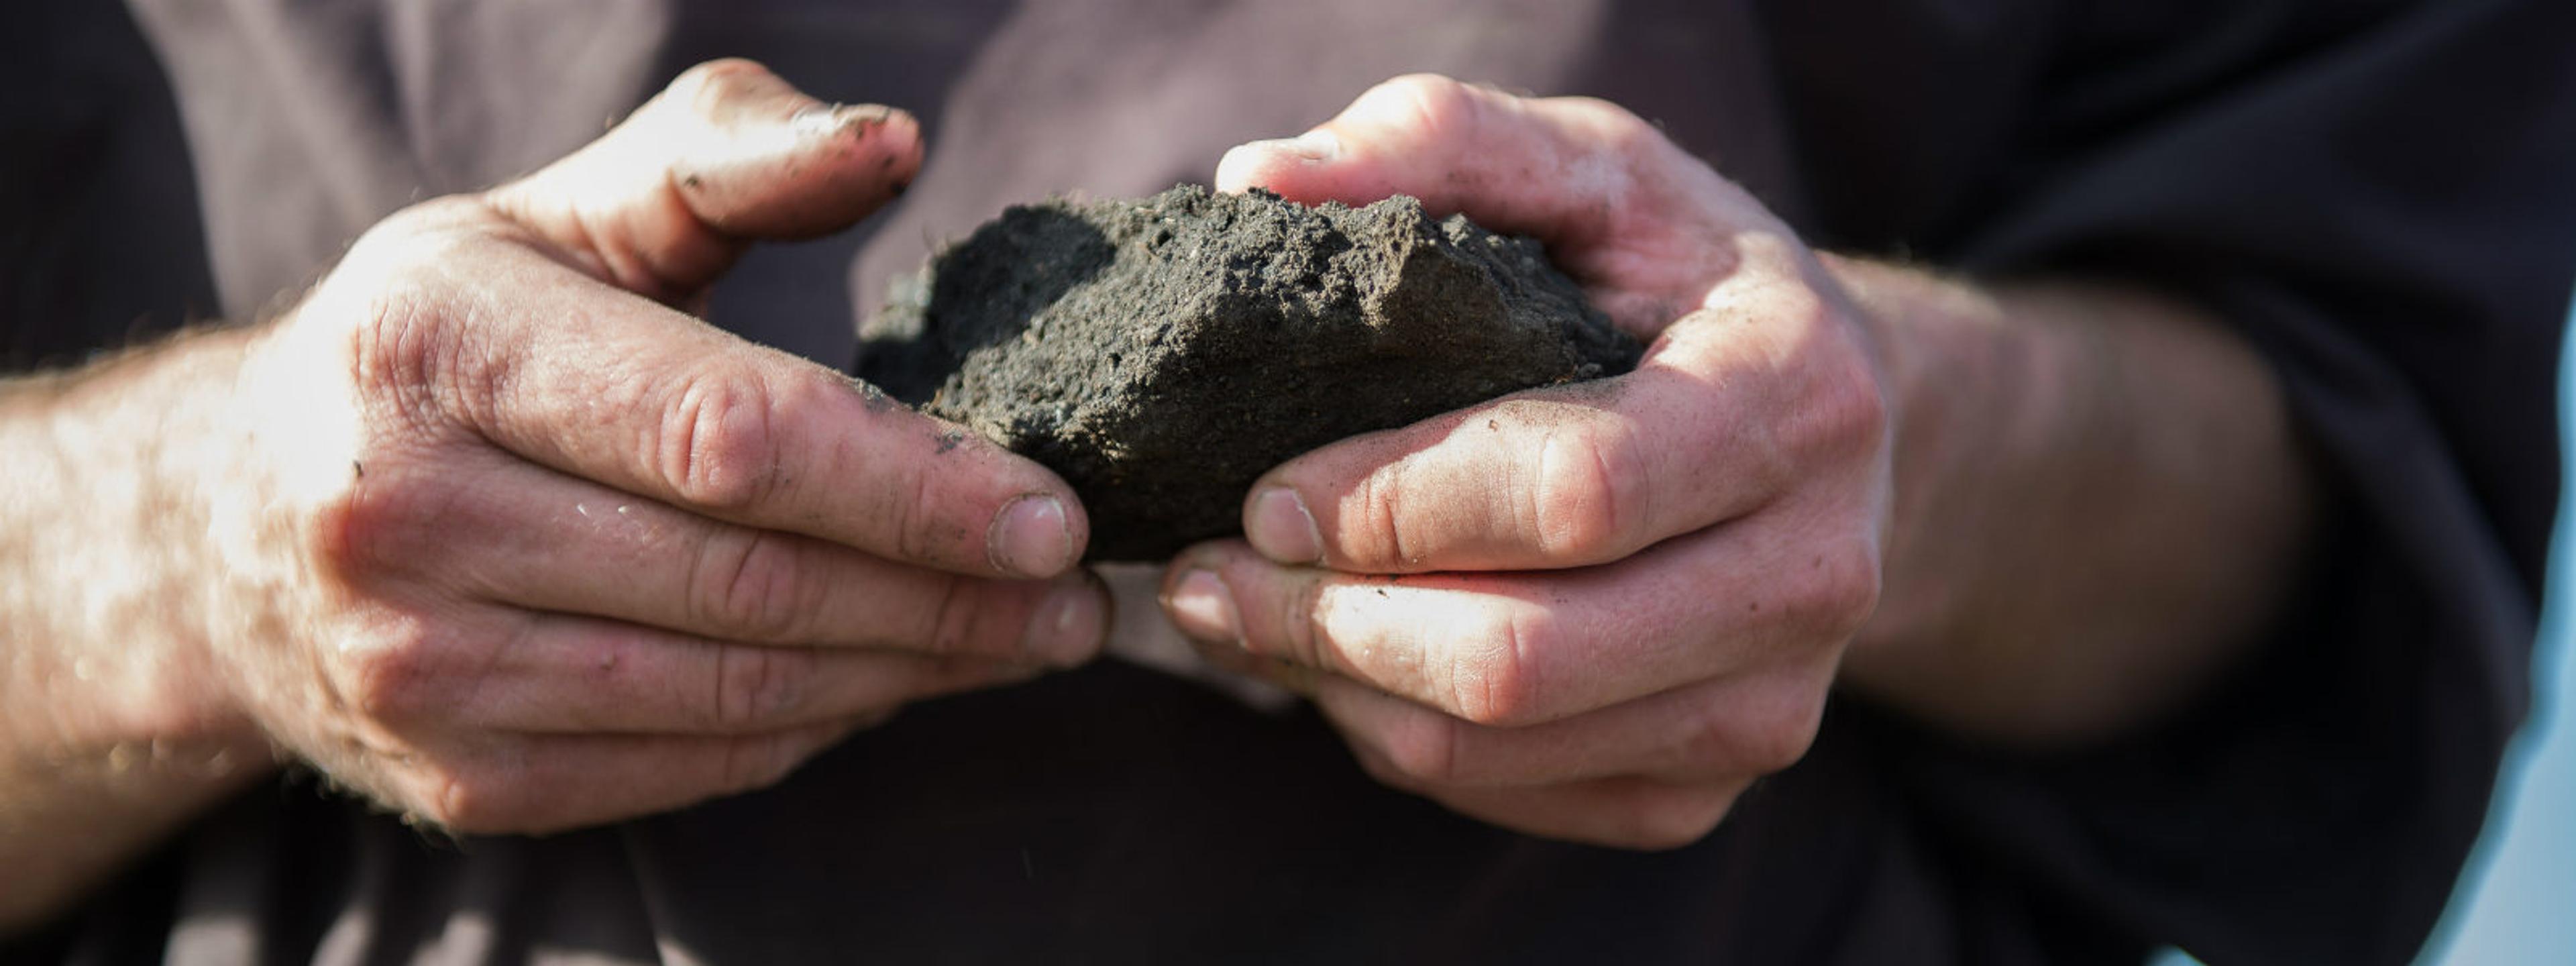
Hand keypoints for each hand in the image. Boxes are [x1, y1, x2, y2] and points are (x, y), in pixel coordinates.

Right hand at [196, 60, 1106, 832]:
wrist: (238, 518)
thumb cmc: (448, 338)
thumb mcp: (562, 216)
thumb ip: (726, 162)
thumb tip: (893, 142)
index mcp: (442, 349)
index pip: (728, 435)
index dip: (911, 484)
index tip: (1054, 509)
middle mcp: (403, 518)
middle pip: (750, 581)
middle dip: (949, 596)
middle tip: (1080, 594)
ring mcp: (420, 671)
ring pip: (735, 695)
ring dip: (911, 673)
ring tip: (1030, 639)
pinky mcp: (456, 780)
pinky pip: (692, 767)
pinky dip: (818, 728)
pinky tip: (898, 679)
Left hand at [1163, 76, 1890, 848]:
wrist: (1832, 425)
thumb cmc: (1680, 282)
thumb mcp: (1593, 169)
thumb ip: (1438, 140)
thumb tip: (1261, 180)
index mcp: (1798, 399)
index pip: (1573, 493)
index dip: (1392, 503)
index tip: (1264, 489)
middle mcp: (1813, 572)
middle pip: (1524, 656)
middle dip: (1325, 619)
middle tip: (1206, 575)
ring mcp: (1772, 705)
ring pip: (1499, 746)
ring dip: (1335, 689)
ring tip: (1245, 613)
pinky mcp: (1712, 788)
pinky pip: (1511, 798)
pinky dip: (1393, 738)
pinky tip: (1343, 660)